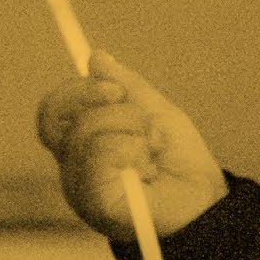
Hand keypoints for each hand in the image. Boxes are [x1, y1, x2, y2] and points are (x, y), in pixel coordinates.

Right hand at [35, 49, 228, 240]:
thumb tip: (96, 57)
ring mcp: (79, 187)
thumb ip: (125, 86)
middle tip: (137, 111)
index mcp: (82, 147)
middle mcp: (73, 168)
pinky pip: (99, 154)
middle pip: (55, 116)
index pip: (53, 111)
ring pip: (83, 132)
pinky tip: (149, 166)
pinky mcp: (94, 202)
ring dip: (129, 127)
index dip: (76, 91)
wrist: (207, 199)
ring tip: (154, 146)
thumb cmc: (180, 162)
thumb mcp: (153, 111)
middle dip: (98, 101)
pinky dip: (130, 148)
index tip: (115, 87)